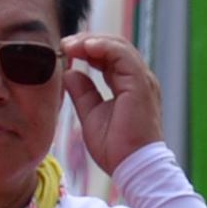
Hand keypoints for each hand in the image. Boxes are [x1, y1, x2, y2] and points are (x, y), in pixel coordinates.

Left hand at [59, 34, 166, 172]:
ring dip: (92, 41)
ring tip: (71, 44)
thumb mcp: (91, 115)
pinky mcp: (140, 84)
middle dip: (87, 40)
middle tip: (64, 43)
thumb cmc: (116, 148)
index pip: (108, 56)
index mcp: (127, 84)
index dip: (87, 49)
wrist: (134, 167)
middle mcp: (138, 79)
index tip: (64, 50)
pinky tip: (86, 47)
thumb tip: (70, 73)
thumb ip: (83, 93)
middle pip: (113, 46)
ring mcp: (141, 80)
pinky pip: (123, 55)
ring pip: (118, 46)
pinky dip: (104, 47)